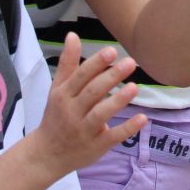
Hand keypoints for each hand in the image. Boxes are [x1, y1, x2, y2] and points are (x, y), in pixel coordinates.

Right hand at [25, 33, 146, 179]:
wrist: (46, 155)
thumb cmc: (56, 116)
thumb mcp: (57, 89)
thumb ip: (68, 63)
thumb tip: (72, 35)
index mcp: (63, 96)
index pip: (80, 77)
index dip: (95, 64)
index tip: (111, 51)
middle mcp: (72, 112)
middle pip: (92, 93)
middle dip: (111, 77)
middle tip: (130, 63)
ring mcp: (84, 130)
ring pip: (100, 114)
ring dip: (118, 101)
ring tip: (135, 87)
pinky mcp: (96, 146)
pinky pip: (112, 137)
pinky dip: (127, 129)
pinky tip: (143, 118)